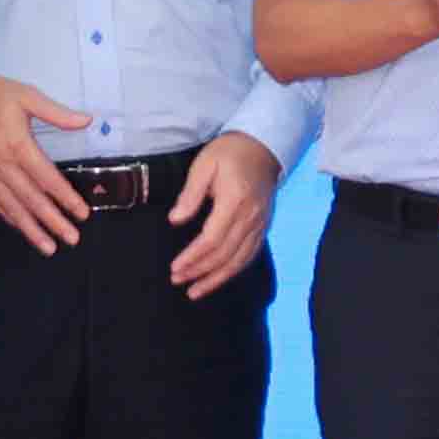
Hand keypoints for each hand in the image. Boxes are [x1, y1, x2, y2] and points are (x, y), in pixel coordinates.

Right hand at [0, 74, 93, 252]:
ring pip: (12, 208)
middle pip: (32, 200)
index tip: (82, 213)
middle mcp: (2, 166)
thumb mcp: (25, 95)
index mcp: (17, 146)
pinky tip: (22, 228)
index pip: (47, 179)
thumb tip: (86, 120)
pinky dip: (10, 218)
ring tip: (49, 247)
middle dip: (53, 222)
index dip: (66, 198)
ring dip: (32, 229)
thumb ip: (56, 112)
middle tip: (72, 239)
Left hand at [167, 130, 276, 297]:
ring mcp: (259, 224)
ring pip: (239, 261)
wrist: (263, 147)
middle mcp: (250, 217)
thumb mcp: (204, 165)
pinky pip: (249, 255)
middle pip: (225, 254)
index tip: (175, 268)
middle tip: (178, 281)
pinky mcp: (263, 227)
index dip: (193, 257)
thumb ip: (190, 194)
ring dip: (216, 279)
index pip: (212, 238)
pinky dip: (233, 271)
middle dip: (200, 271)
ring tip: (195, 291)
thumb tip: (175, 220)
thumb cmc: (229, 153)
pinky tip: (218, 279)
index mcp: (235, 200)